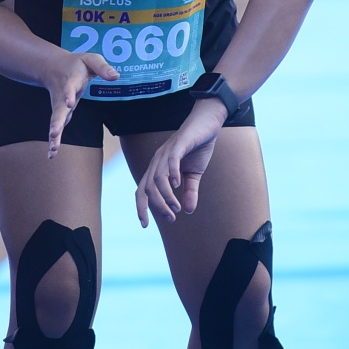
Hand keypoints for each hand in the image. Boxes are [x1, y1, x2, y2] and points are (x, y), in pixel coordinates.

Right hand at [45, 51, 116, 157]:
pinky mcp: (60, 114)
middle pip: (58, 109)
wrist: (53, 66)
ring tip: (53, 148)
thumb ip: (103, 68)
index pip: (69, 88)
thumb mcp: (91, 60)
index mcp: (70, 81)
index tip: (69, 103)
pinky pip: (56, 128)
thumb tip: (116, 77)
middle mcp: (62, 96)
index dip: (69, 95)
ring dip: (54, 135)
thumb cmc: (77, 64)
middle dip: (56, 121)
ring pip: (56, 121)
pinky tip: (51, 155)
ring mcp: (60, 106)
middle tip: (53, 132)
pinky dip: (53, 141)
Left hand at [135, 97, 227, 225]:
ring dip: (166, 196)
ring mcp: (166, 152)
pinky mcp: (178, 144)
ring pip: (158, 178)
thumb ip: (189, 191)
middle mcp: (158, 161)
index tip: (145, 225)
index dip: (141, 208)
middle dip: (157, 206)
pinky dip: (172, 174)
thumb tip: (188, 210)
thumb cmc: (198, 147)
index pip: (142, 190)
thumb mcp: (194, 174)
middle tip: (171, 217)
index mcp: (158, 168)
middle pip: (147, 187)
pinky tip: (177, 185)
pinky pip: (170, 161)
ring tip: (177, 207)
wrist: (207, 124)